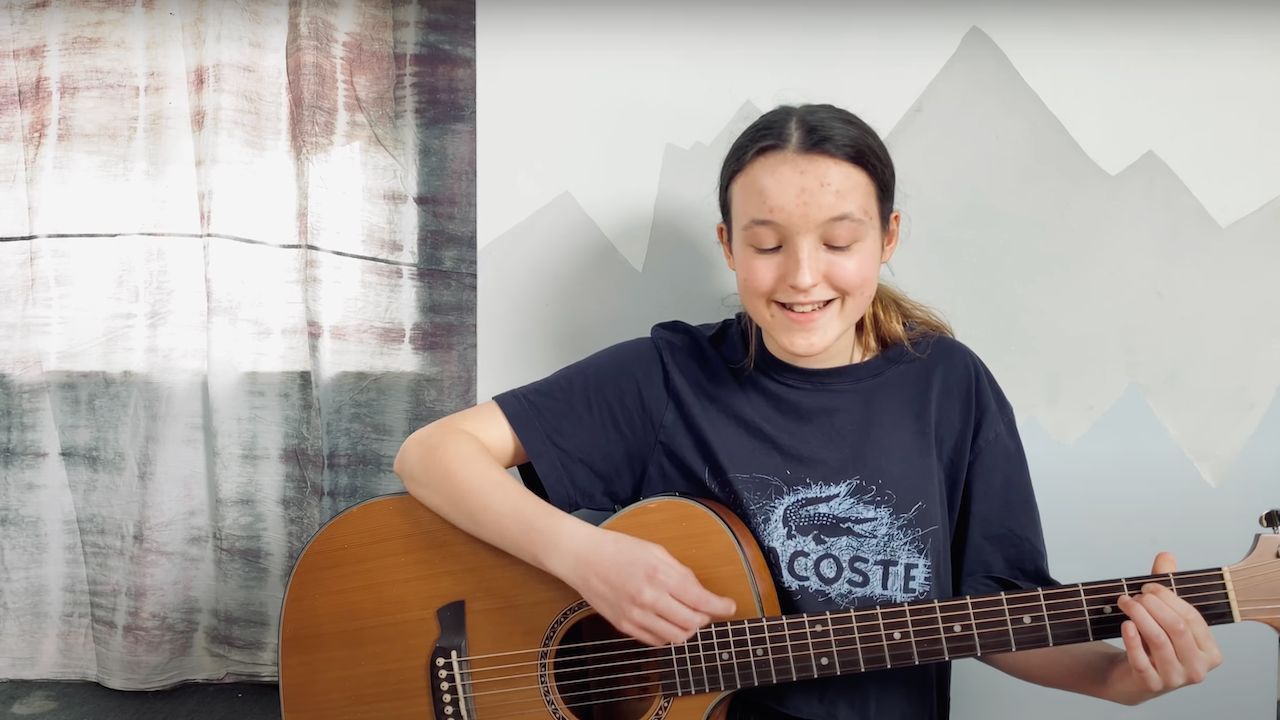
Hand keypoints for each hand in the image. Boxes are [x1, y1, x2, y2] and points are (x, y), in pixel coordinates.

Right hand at [554, 527, 735, 645]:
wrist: (582, 558)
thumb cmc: (619, 549)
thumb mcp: (656, 551)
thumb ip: (680, 572)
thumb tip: (699, 591)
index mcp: (660, 576)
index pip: (701, 600)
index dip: (721, 606)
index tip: (730, 607)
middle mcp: (649, 599)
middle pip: (692, 623)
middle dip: (705, 619)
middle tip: (706, 610)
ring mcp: (635, 616)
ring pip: (675, 637)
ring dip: (687, 630)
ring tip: (686, 617)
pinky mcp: (624, 626)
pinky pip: (655, 641)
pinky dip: (667, 635)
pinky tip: (666, 622)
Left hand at [1107, 552, 1223, 702]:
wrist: (1132, 678)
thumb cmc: (1153, 644)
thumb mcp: (1163, 617)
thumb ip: (1166, 588)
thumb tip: (1166, 556)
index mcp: (1209, 651)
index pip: (1192, 617)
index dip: (1168, 597)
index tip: (1148, 586)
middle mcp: (1198, 668)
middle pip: (1177, 628)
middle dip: (1153, 605)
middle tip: (1135, 595)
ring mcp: (1175, 679)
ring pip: (1159, 641)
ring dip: (1140, 616)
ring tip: (1125, 603)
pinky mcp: (1151, 684)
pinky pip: (1141, 659)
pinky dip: (1132, 639)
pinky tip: (1125, 624)